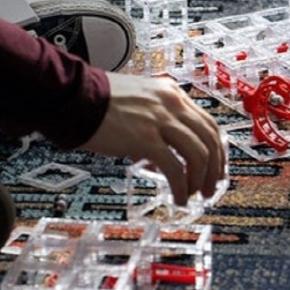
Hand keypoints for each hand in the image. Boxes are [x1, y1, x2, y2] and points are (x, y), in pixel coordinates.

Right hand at [82, 73, 226, 205]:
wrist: (72, 96)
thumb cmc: (96, 99)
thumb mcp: (137, 99)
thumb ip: (155, 119)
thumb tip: (161, 151)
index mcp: (170, 92)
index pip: (207, 122)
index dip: (216, 149)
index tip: (215, 166)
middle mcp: (170, 103)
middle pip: (209, 138)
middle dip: (214, 168)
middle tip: (209, 187)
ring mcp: (160, 120)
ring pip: (199, 154)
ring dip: (200, 180)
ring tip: (193, 195)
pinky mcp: (146, 139)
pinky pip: (175, 168)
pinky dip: (181, 187)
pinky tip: (177, 197)